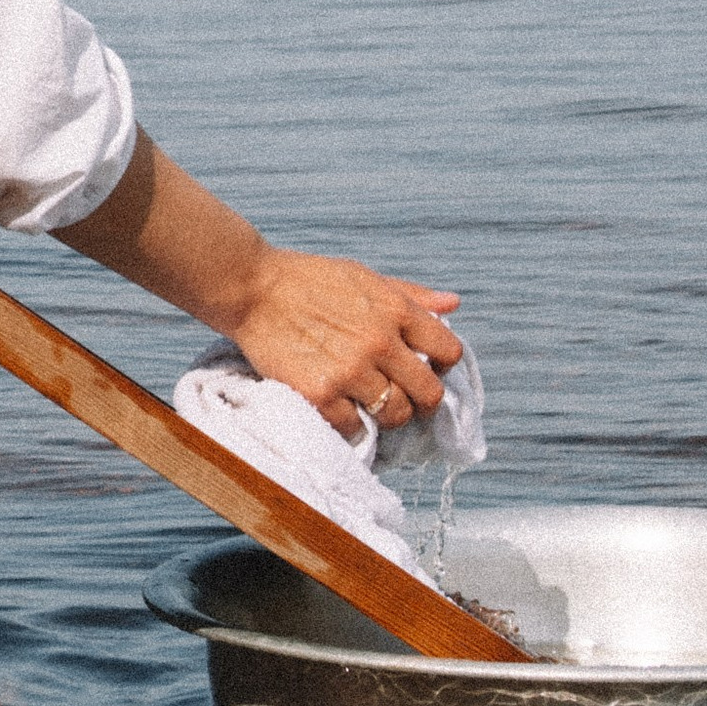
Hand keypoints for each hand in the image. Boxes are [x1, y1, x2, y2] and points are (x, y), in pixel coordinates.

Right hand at [226, 251, 461, 437]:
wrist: (252, 288)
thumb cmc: (309, 280)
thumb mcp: (364, 277)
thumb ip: (411, 295)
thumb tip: (453, 304)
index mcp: (394, 309)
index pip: (448, 350)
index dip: (441, 364)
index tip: (426, 368)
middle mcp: (378, 341)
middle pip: (428, 394)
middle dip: (421, 401)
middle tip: (405, 400)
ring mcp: (350, 370)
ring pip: (395, 415)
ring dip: (387, 415)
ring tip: (370, 405)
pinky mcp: (321, 394)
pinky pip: (355, 428)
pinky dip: (351, 424)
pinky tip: (341, 408)